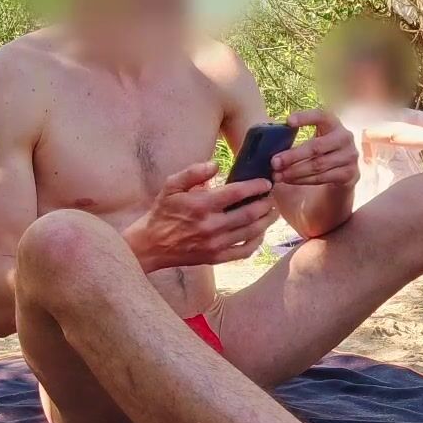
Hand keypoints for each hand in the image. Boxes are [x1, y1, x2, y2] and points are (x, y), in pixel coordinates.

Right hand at [122, 162, 275, 270]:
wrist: (151, 245)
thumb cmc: (162, 212)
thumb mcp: (171, 186)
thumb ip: (193, 172)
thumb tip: (216, 165)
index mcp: (201, 205)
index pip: (237, 193)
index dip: (256, 186)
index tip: (266, 182)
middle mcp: (211, 226)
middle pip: (250, 213)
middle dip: (265, 203)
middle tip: (271, 196)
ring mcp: (215, 244)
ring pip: (251, 232)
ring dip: (266, 221)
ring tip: (272, 211)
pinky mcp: (216, 258)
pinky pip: (244, 252)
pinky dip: (257, 242)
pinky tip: (260, 233)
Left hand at [272, 109, 358, 186]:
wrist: (344, 169)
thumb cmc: (322, 150)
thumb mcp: (316, 137)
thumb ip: (299, 135)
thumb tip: (270, 139)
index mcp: (334, 123)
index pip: (321, 116)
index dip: (305, 117)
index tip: (288, 121)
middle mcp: (345, 137)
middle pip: (316, 147)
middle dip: (292, 156)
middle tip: (274, 162)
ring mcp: (349, 156)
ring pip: (317, 165)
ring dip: (294, 171)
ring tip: (278, 175)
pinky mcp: (349, 173)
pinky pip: (321, 178)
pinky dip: (302, 180)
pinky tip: (289, 180)